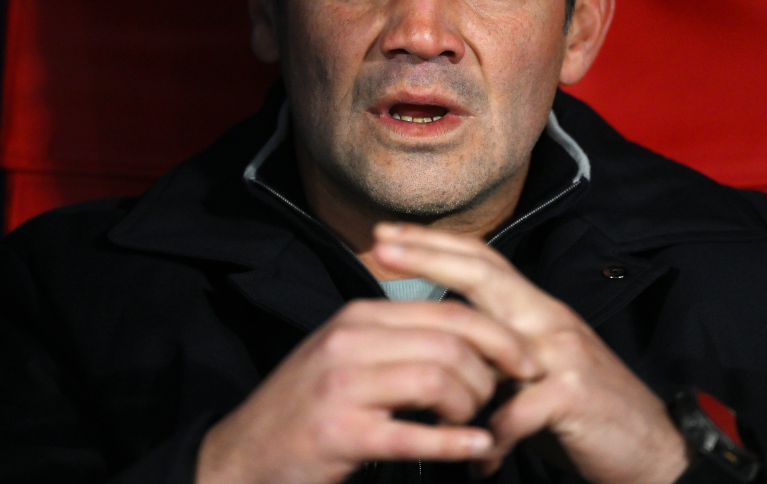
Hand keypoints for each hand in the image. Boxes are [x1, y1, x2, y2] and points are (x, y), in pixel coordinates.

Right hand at [194, 295, 537, 483]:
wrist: (242, 455)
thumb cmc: (305, 407)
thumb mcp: (346, 354)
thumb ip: (396, 339)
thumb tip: (467, 339)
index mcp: (359, 315)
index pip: (448, 310)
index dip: (498, 336)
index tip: (525, 361)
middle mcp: (351, 340)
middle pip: (452, 342)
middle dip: (491, 374)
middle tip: (499, 401)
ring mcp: (343, 386)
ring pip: (439, 380)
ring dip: (472, 408)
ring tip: (473, 426)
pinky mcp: (340, 433)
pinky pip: (412, 435)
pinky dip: (453, 443)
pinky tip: (474, 448)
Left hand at [372, 222, 689, 483]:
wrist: (651, 446)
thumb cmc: (582, 410)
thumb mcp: (534, 369)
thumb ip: (495, 349)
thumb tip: (441, 337)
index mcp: (535, 310)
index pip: (483, 261)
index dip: (436, 244)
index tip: (388, 234)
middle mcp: (548, 319)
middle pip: (484, 274)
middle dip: (428, 255)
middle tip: (381, 244)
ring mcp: (563, 353)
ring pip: (492, 340)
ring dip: (447, 359)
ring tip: (406, 367)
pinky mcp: (574, 394)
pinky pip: (517, 411)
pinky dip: (491, 436)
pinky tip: (478, 459)